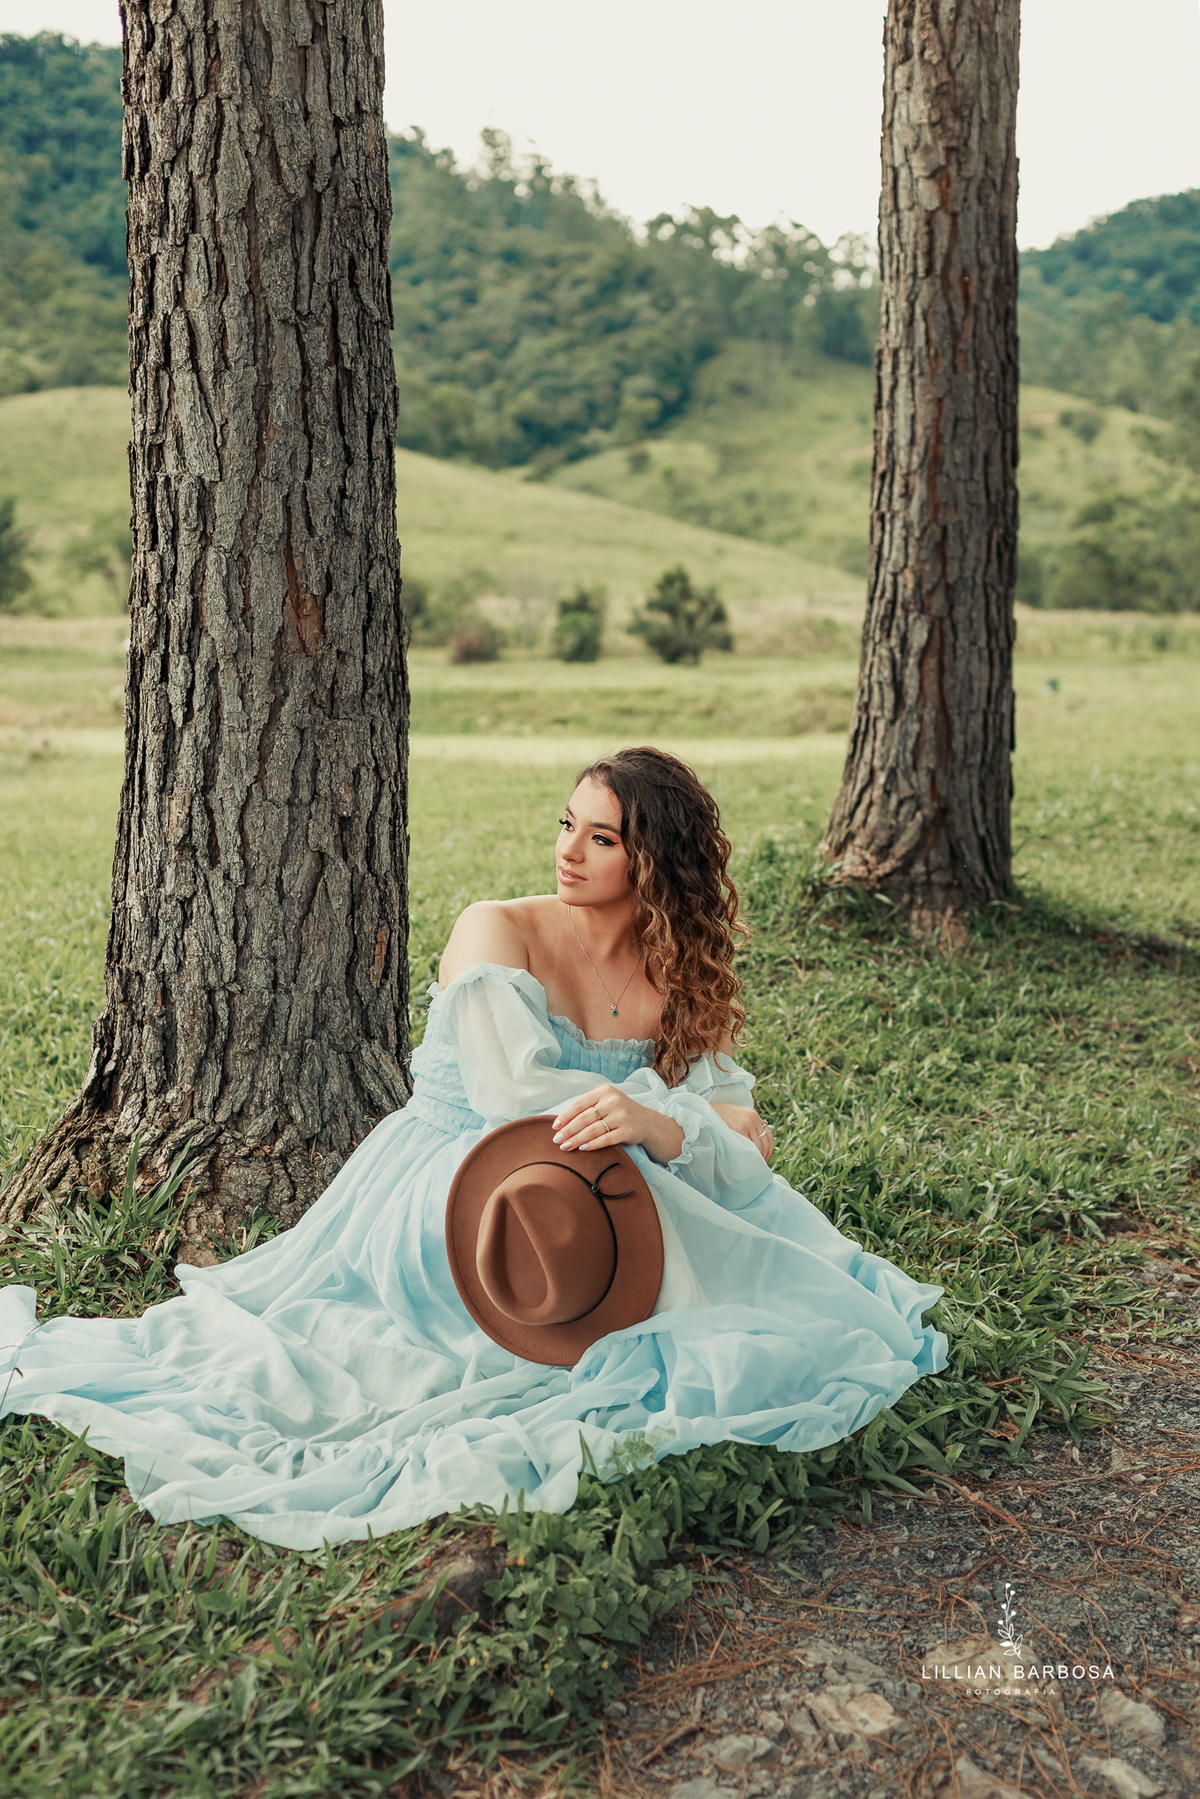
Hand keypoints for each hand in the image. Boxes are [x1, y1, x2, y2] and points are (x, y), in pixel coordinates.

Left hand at [552, 1085, 684, 1166]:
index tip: (555, 1127)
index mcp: (604, 1091)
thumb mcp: (605, 1103)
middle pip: (584, 1118)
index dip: (565, 1116)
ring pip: (593, 1130)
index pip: (580, 1103)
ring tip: (566, 1147)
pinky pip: (606, 1139)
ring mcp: (622, 1116)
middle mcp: (614, 1101)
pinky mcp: (628, 1130)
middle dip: (568, 1130)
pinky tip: (583, 1149)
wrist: (646, 1122)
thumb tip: (561, 1123)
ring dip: (577, 1140)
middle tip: (556, 1140)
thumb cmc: (619, 1113)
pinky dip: (593, 1145)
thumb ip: (588, 1108)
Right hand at [711, 1102, 773, 1163]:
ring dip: (758, 1157)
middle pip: (765, 1141)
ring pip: (759, 1146)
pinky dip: (751, 1155)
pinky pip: (750, 1146)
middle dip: (764, 1155)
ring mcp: (747, 1123)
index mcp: (753, 1114)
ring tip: (753, 1166)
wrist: (704, 1112)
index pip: (768, 1134)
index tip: (765, 1158)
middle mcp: (752, 1118)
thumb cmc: (717, 1117)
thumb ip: (746, 1126)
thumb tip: (753, 1145)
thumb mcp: (736, 1116)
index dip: (768, 1149)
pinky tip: (748, 1161)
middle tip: (760, 1165)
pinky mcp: (740, 1129)